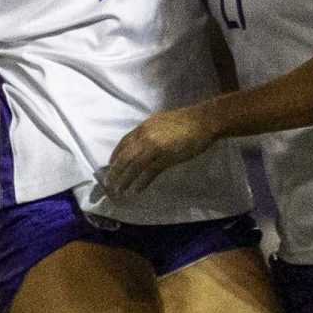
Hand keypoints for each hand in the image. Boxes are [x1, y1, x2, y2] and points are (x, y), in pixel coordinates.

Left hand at [103, 105, 217, 197]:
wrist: (203, 121)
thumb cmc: (185, 121)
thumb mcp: (160, 122)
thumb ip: (149, 132)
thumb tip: (141, 144)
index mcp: (144, 127)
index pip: (123, 143)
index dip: (115, 156)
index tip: (110, 166)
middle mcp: (145, 137)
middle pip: (125, 157)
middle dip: (115, 171)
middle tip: (109, 184)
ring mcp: (155, 148)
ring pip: (134, 166)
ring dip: (125, 180)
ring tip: (119, 190)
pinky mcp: (166, 158)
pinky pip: (149, 172)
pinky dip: (142, 182)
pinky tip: (136, 190)